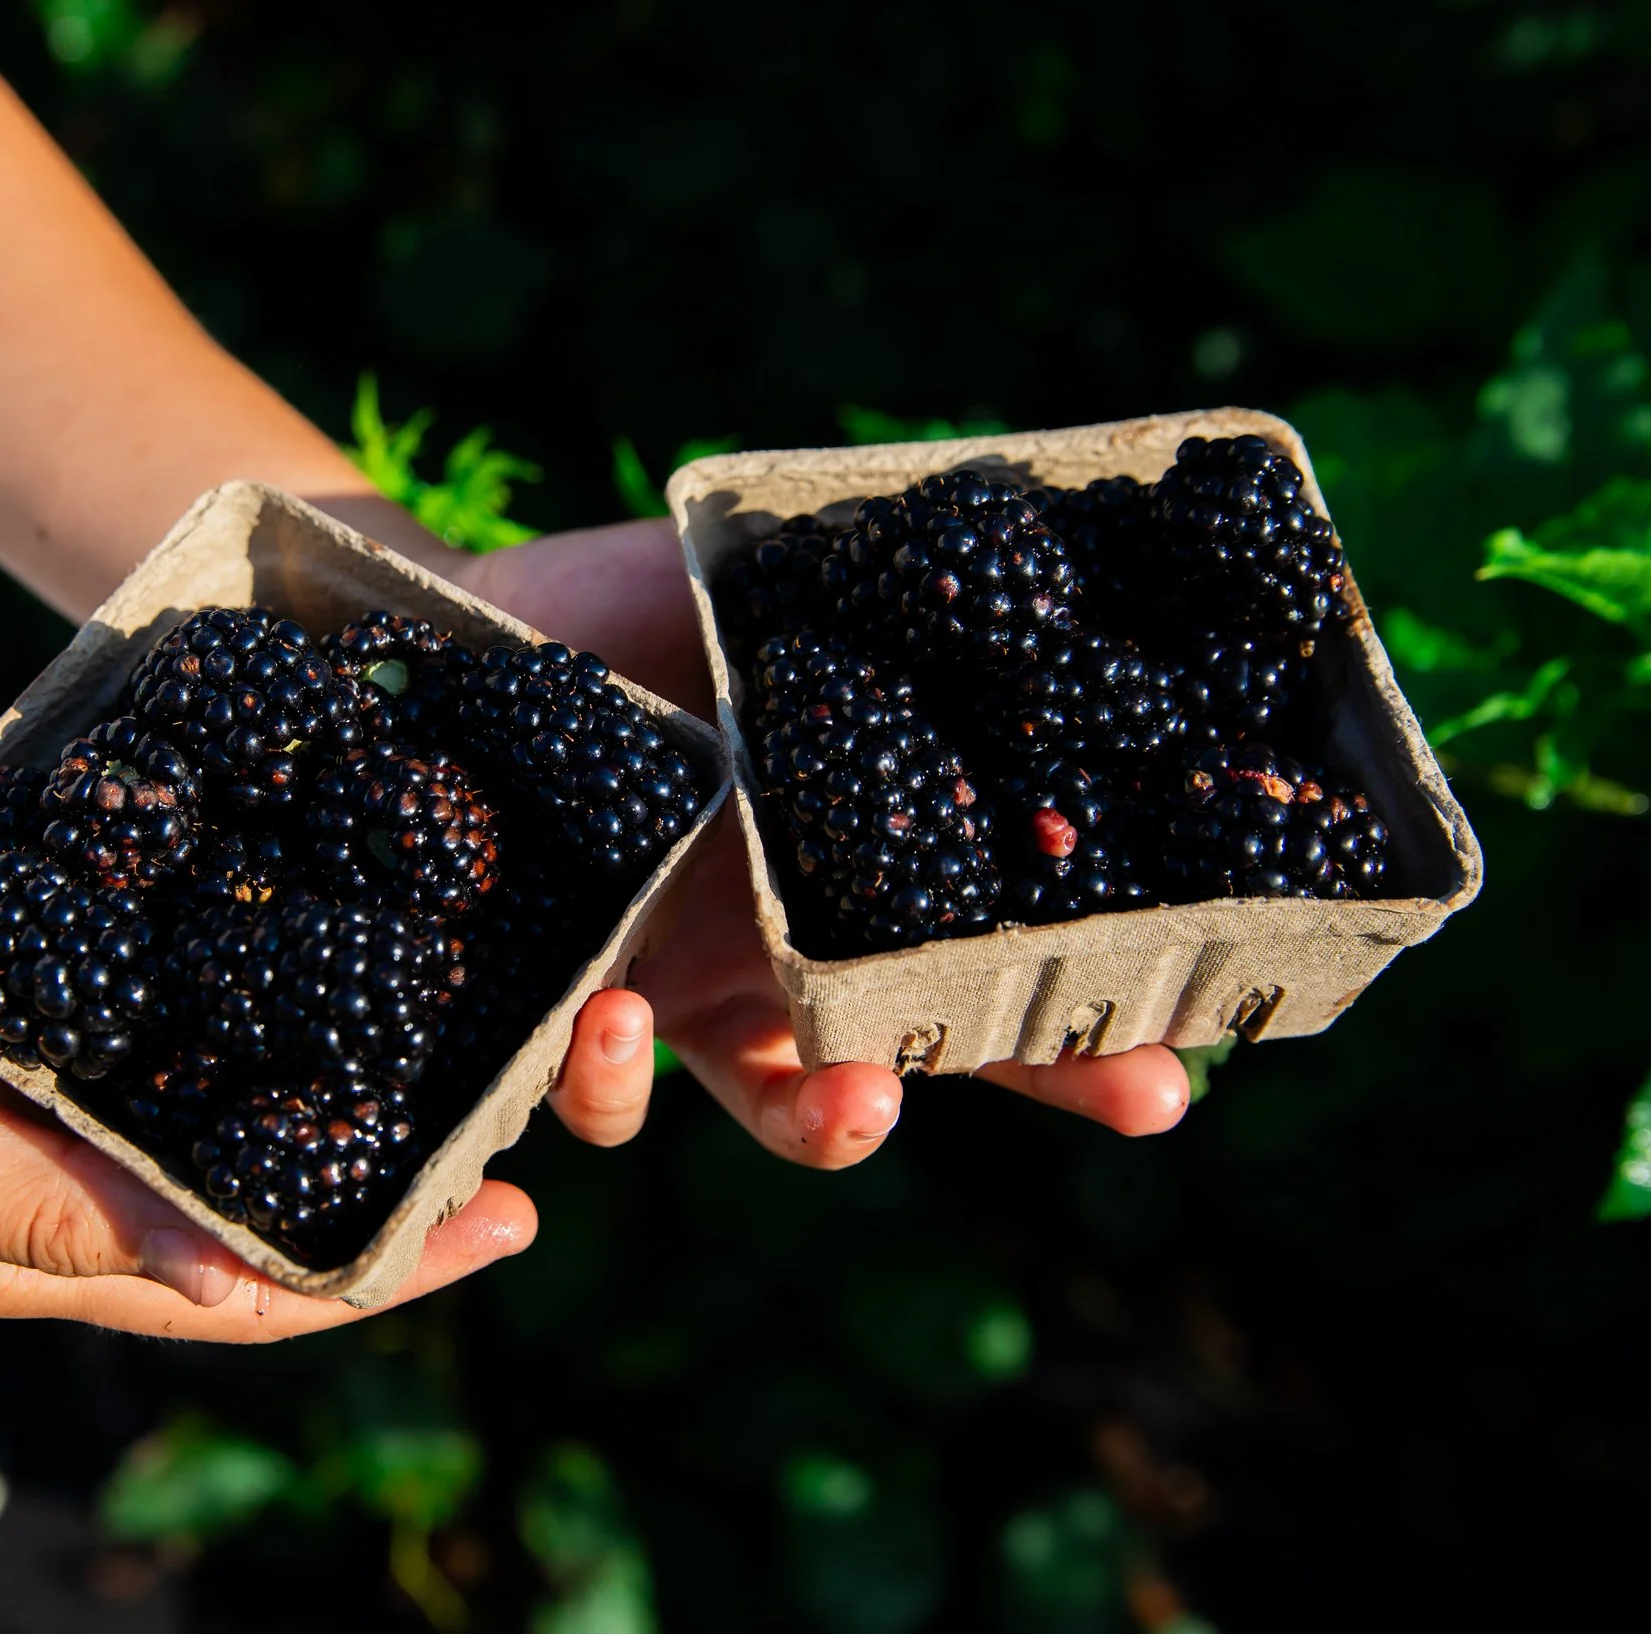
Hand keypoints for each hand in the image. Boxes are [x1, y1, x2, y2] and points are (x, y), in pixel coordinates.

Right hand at [0, 881, 532, 1335]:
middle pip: (267, 1162)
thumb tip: (233, 1285)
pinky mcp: (14, 981)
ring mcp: (48, 1070)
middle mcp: (76, 1159)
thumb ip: (50, 1214)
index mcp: (61, 1241)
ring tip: (441, 955)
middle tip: (515, 1057)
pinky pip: (138, 964)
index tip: (515, 1215)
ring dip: (322, 1028)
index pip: (264, 1278)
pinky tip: (291, 869)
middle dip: (388, 1133)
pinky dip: (216, 934)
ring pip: (217, 1060)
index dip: (394, 1259)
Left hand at [447, 519, 1191, 1166]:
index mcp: (865, 859)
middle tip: (1142, 1093)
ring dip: (834, 1121)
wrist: (463, 632)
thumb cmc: (629, 603)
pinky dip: (616, 1082)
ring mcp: (691, 988)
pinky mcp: (573, 1002)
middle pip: (959, 1047)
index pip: (1007, 954)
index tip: (1187, 1054)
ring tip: (857, 1095)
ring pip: (780, 1107)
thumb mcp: (765, 579)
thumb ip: (878, 580)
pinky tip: (611, 1016)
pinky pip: (602, 1095)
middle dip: (1047, 1083)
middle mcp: (796, 945)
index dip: (1098, 1022)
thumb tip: (1026, 525)